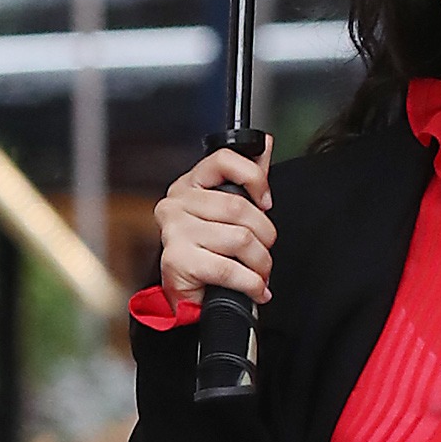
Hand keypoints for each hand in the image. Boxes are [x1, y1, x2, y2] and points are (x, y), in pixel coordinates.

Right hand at [155, 139, 273, 310]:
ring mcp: (174, 231)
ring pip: (239, 239)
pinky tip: (254, 288)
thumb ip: (246, 177)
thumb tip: (265, 143)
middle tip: (264, 253)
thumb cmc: (207, 254)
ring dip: (260, 264)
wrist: (187, 298)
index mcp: (189, 185)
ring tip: (259, 273)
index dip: (254, 179)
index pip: (224, 160)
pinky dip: (250, 283)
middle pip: (238, 206)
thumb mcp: (227, 211)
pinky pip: (229, 268)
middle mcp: (176, 204)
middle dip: (264, 235)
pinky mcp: (178, 260)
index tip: (265, 202)